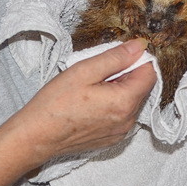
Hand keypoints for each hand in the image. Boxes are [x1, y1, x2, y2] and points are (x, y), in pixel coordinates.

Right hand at [6, 39, 155, 167]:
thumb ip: (115, 57)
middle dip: (125, 73)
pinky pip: (120, 114)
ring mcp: (120, 132)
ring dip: (117, 88)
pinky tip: (89, 101)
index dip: (136, 59)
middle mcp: (128, 121)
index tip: (116, 54)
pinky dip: (111, 103)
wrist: (36, 136)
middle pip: (141, 88)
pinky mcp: (110, 139)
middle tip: (96, 70)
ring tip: (90, 86)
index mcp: (124, 102)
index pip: (149, 74)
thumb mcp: (84, 71)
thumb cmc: (56, 102)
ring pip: (130, 101)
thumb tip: (139, 46)